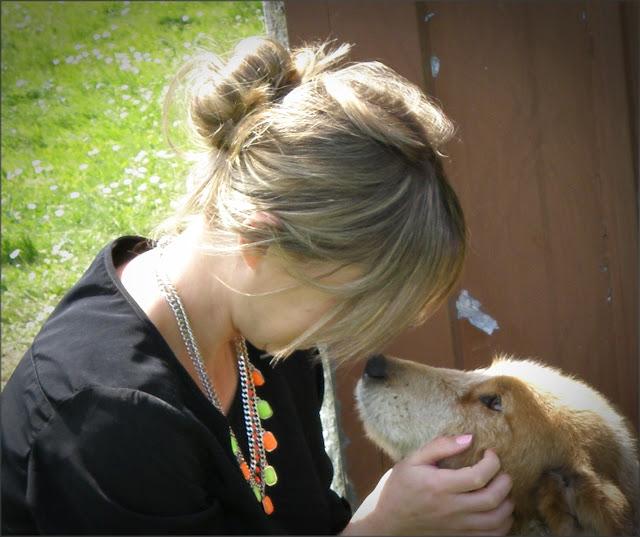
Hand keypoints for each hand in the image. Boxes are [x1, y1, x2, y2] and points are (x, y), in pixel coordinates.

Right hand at [341, 435, 513, 535]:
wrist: (389, 521)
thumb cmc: (400, 488)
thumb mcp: (413, 460)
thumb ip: (440, 446)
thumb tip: (469, 438)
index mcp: (440, 486)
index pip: (478, 477)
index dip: (492, 463)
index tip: (490, 454)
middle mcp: (452, 508)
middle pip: (493, 499)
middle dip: (505, 482)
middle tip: (501, 472)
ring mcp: (457, 526)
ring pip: (497, 521)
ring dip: (507, 504)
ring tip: (502, 491)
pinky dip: (502, 525)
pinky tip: (498, 512)